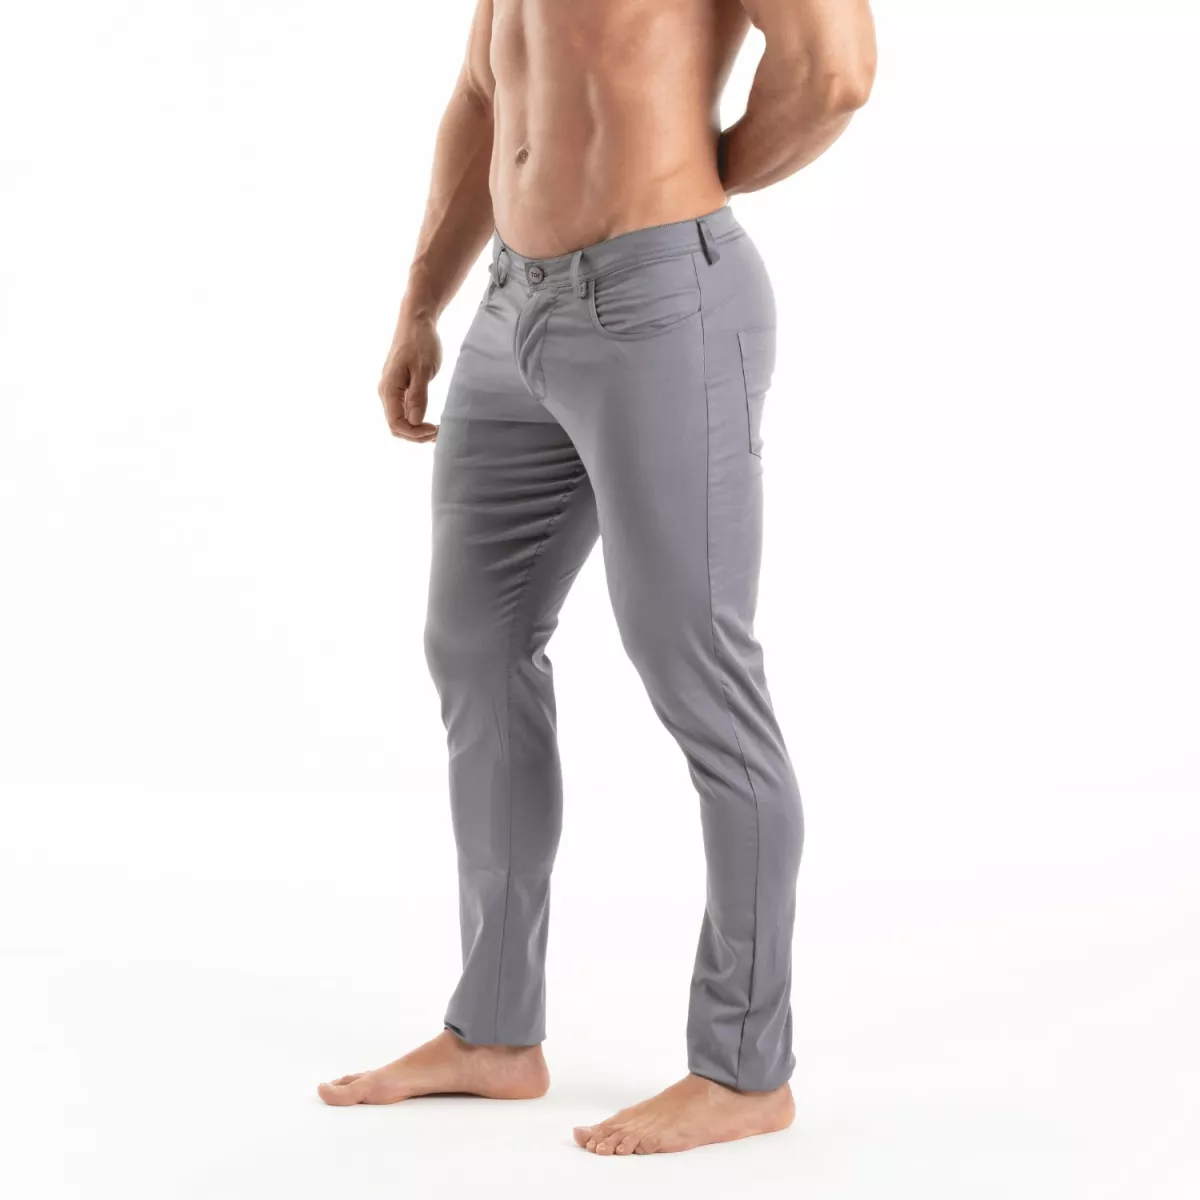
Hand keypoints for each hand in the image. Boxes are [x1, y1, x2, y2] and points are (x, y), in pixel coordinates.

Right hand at [379, 312, 442, 442]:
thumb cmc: (420, 342)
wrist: (416, 322)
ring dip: (416, 430)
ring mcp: (392, 391)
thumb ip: (418, 396)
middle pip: (396, 426)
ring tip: (437, 431)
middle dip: (416, 435)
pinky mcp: (399, 388)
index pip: (396, 423)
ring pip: (400, 421)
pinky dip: (416, 421)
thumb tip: (415, 422)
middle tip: (438, 434)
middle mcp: (386, 393)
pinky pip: (404, 411)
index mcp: (389, 389)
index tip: (435, 429)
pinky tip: (431, 422)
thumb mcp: (423, 370)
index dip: (415, 432)